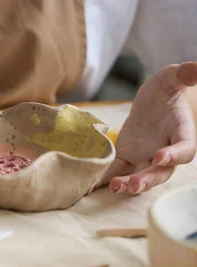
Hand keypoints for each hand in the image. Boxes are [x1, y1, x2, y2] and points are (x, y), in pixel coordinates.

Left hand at [93, 62, 196, 193]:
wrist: (150, 103)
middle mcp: (164, 150)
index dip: (175, 155)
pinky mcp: (126, 159)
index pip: (184, 149)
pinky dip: (104, 180)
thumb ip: (182, 75)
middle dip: (148, 179)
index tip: (161, 156)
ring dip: (127, 185)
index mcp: (181, 133)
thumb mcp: (171, 78)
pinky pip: (116, 172)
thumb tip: (195, 67)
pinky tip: (89, 188)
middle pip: (161, 172)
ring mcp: (145, 158)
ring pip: (139, 176)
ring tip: (115, 187)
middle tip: (133, 184)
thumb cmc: (164, 90)